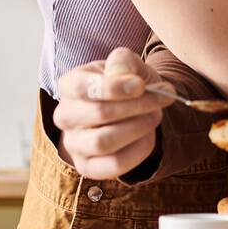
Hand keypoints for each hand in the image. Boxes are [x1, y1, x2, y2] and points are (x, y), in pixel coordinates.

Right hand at [53, 48, 173, 179]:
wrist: (133, 110)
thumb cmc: (128, 84)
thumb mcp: (130, 65)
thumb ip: (125, 62)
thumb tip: (122, 73)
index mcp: (69, 85)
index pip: (82, 87)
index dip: (114, 87)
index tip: (141, 85)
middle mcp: (65, 116)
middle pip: (99, 114)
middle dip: (136, 106)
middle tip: (162, 98)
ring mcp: (73, 144)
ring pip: (103, 142)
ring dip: (138, 128)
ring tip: (155, 115)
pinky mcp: (87, 166)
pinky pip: (113, 164)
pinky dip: (137, 150)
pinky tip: (149, 136)